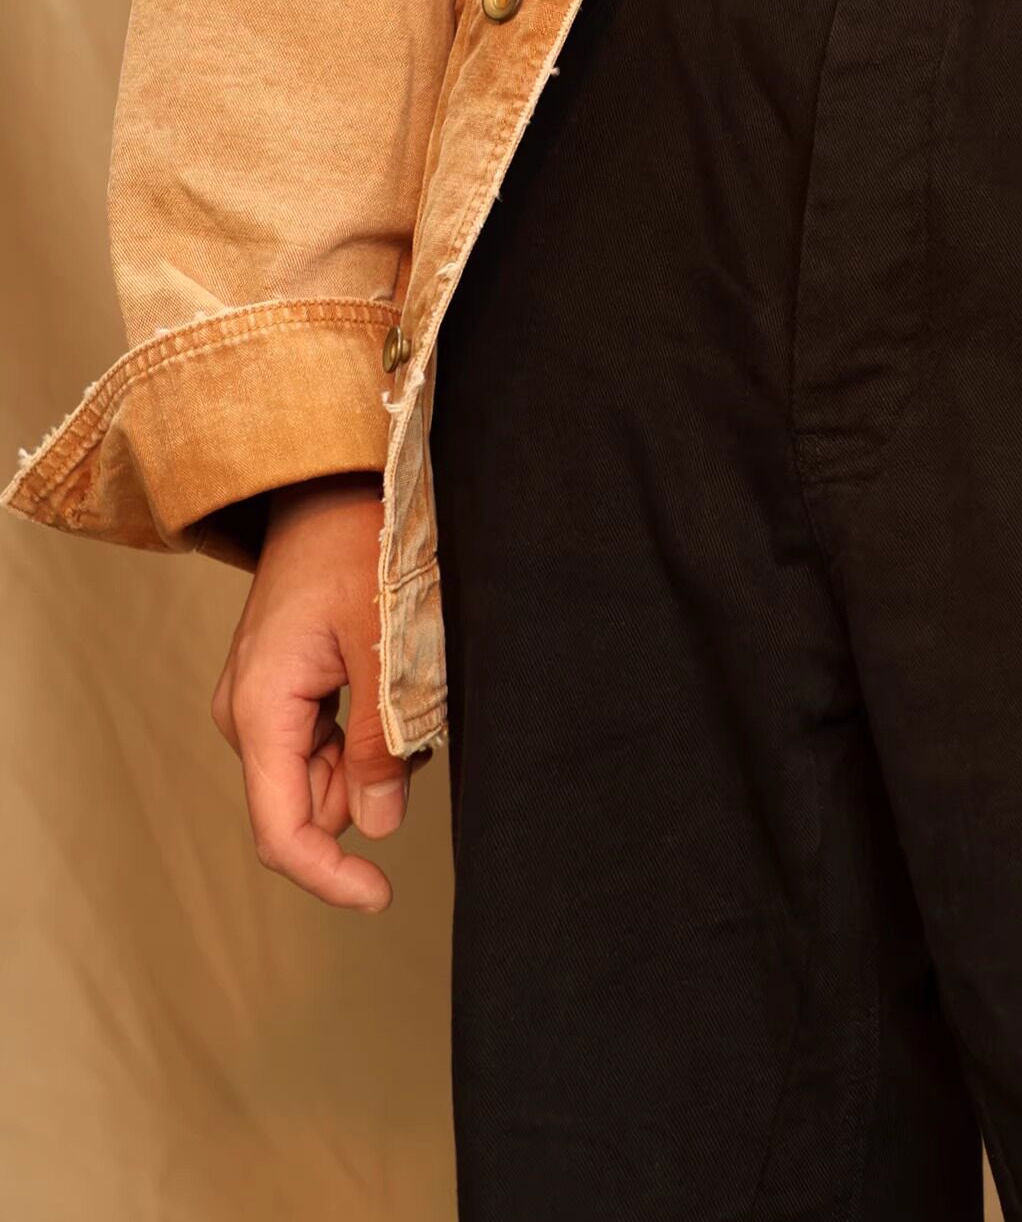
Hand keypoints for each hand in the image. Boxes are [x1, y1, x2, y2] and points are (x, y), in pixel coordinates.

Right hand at [210, 471, 421, 910]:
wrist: (329, 480)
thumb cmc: (357, 545)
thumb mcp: (382, 644)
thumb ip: (378, 740)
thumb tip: (377, 825)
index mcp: (260, 711)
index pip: (282, 830)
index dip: (330, 877)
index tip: (381, 895)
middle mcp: (247, 714)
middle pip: (305, 804)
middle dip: (369, 790)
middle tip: (420, 721)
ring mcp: (261, 699)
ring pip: (321, 773)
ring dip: (372, 756)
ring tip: (407, 682)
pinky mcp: (282, 684)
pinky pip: (324, 737)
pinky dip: (365, 730)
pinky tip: (391, 677)